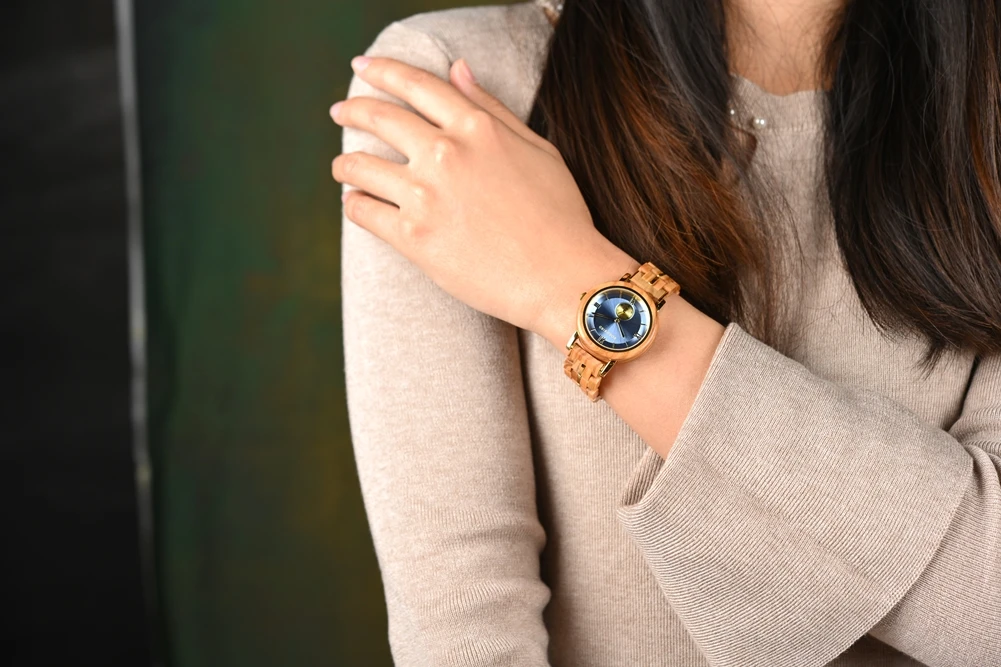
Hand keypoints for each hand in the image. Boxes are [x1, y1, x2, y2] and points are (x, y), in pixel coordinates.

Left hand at [330, 54, 630, 337]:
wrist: (560, 277)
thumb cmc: (559, 214)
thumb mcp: (536, 149)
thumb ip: (491, 108)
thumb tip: (457, 70)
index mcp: (476, 127)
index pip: (416, 84)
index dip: (383, 71)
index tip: (364, 66)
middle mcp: (445, 153)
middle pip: (379, 117)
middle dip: (352, 110)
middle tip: (340, 111)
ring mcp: (426, 196)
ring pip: (360, 166)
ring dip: (346, 163)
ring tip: (344, 167)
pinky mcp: (413, 238)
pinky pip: (363, 211)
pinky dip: (354, 203)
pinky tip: (358, 203)